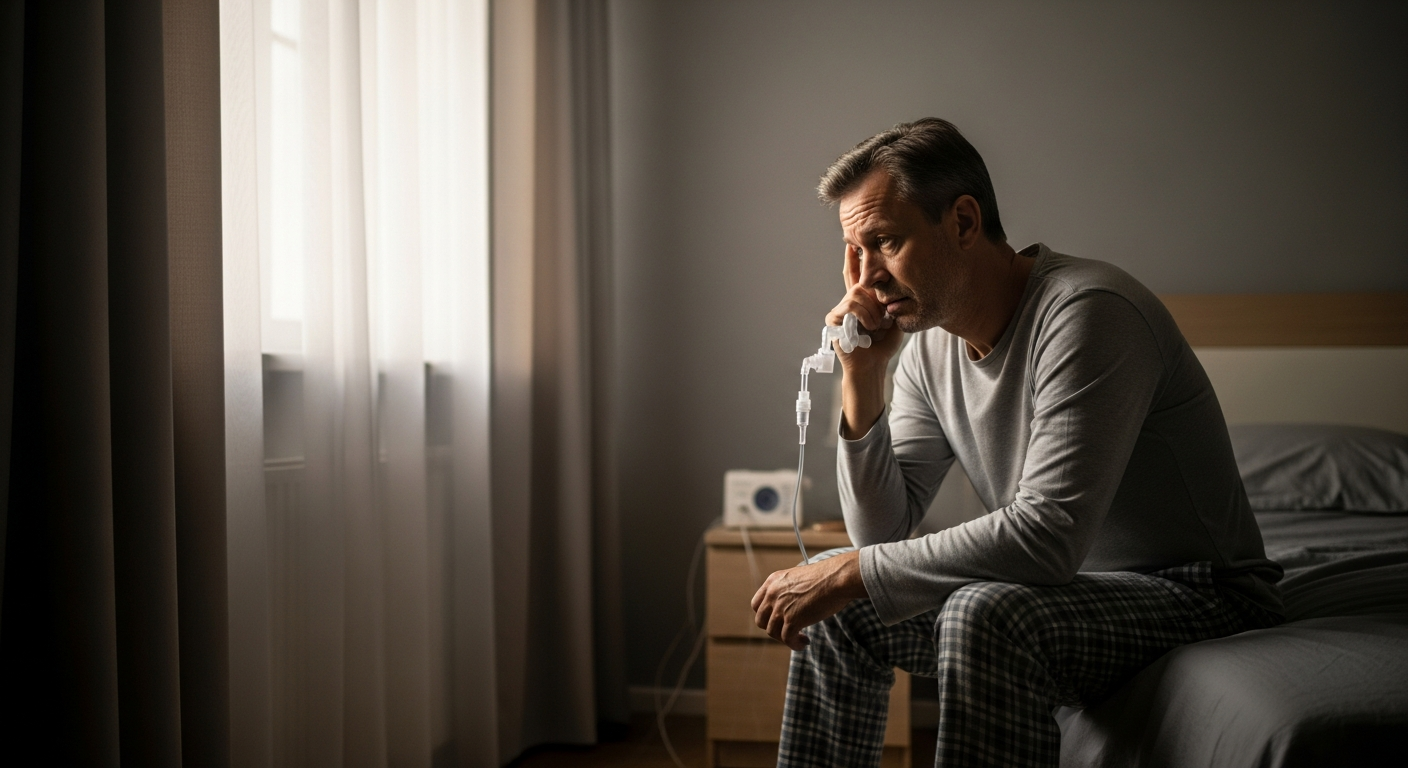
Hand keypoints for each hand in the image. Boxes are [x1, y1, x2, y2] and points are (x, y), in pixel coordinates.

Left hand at [750, 550, 868, 650]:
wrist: (837, 578)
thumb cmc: (826, 577)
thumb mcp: (799, 579)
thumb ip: (788, 592)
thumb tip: (789, 610)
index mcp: (773, 581)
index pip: (756, 605)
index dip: (765, 616)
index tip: (777, 621)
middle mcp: (773, 594)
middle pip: (761, 621)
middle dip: (774, 629)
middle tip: (789, 631)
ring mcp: (781, 607)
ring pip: (773, 632)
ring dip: (786, 639)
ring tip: (800, 638)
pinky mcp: (792, 620)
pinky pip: (787, 639)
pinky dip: (795, 644)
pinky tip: (804, 642)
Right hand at [826, 244, 903, 373]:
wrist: (872, 365)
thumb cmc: (883, 345)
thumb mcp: (893, 318)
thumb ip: (889, 301)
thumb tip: (889, 284)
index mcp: (862, 300)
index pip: (856, 274)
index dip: (854, 258)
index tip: (852, 243)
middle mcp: (849, 301)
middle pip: (857, 279)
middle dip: (874, 292)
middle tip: (883, 312)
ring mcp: (840, 309)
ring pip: (857, 292)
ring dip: (872, 310)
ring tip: (877, 326)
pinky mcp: (834, 319)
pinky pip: (850, 305)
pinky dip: (864, 315)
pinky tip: (869, 328)